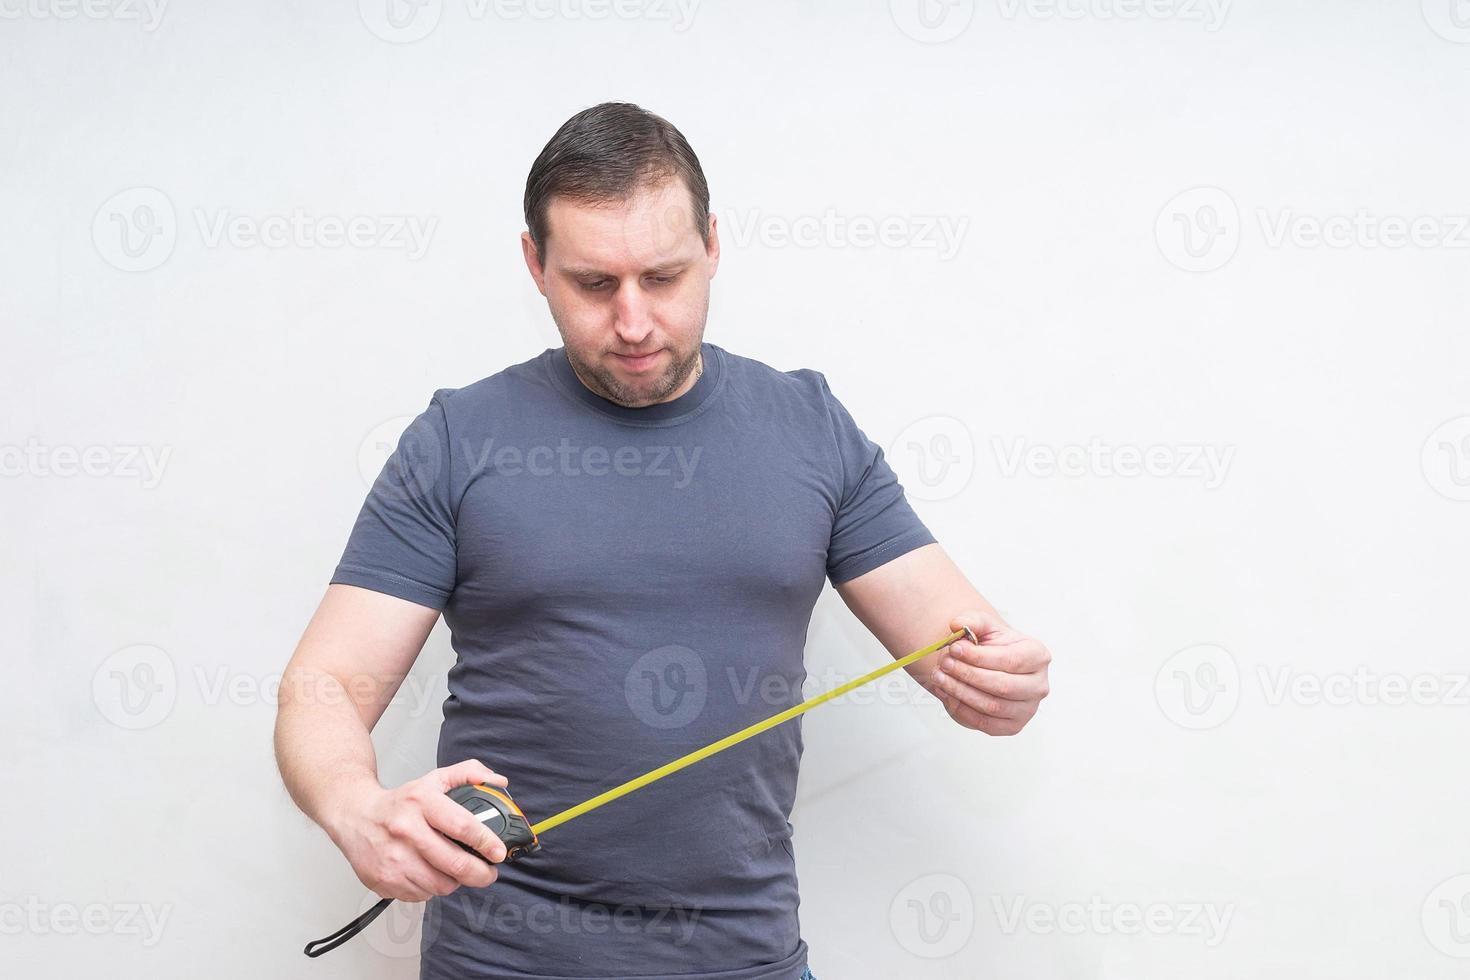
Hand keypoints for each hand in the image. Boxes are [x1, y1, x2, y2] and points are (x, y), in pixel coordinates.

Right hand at [324, 759, 510, 901]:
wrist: (354, 817)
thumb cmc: (400, 802)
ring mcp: (393, 859)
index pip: (463, 826)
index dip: (486, 842)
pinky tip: (428, 873)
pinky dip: (431, 888)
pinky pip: (421, 895)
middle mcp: (406, 830)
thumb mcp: (434, 780)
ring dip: (455, 882)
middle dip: (481, 873)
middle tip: (488, 872)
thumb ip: (469, 774)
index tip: (499, 852)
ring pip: (441, 885)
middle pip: (456, 864)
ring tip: (455, 870)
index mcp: (421, 802)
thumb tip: (498, 781)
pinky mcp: (383, 880)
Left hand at [930, 611, 1050, 735]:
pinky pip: (986, 724)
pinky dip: (963, 710)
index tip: (954, 648)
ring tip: (940, 677)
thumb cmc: (990, 644)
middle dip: (968, 674)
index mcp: (1038, 656)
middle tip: (944, 663)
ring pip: (992, 706)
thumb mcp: (983, 626)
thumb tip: (957, 624)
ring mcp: (1027, 709)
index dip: (979, 656)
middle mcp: (1038, 685)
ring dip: (961, 692)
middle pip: (1002, 685)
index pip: (1010, 660)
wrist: (990, 665)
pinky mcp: (1012, 726)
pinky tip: (947, 694)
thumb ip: (972, 620)